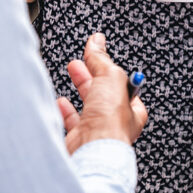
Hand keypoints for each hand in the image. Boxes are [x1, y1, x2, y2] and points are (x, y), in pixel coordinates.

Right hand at [58, 33, 147, 152]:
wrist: (92, 150)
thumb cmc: (109, 123)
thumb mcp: (110, 78)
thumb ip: (102, 59)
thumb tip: (97, 41)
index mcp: (131, 110)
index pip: (121, 83)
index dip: (108, 68)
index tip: (97, 54)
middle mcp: (115, 123)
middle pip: (102, 93)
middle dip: (91, 75)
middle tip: (79, 63)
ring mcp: (96, 132)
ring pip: (87, 106)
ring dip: (79, 89)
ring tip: (72, 74)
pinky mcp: (79, 139)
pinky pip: (72, 122)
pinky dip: (65, 110)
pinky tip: (61, 102)